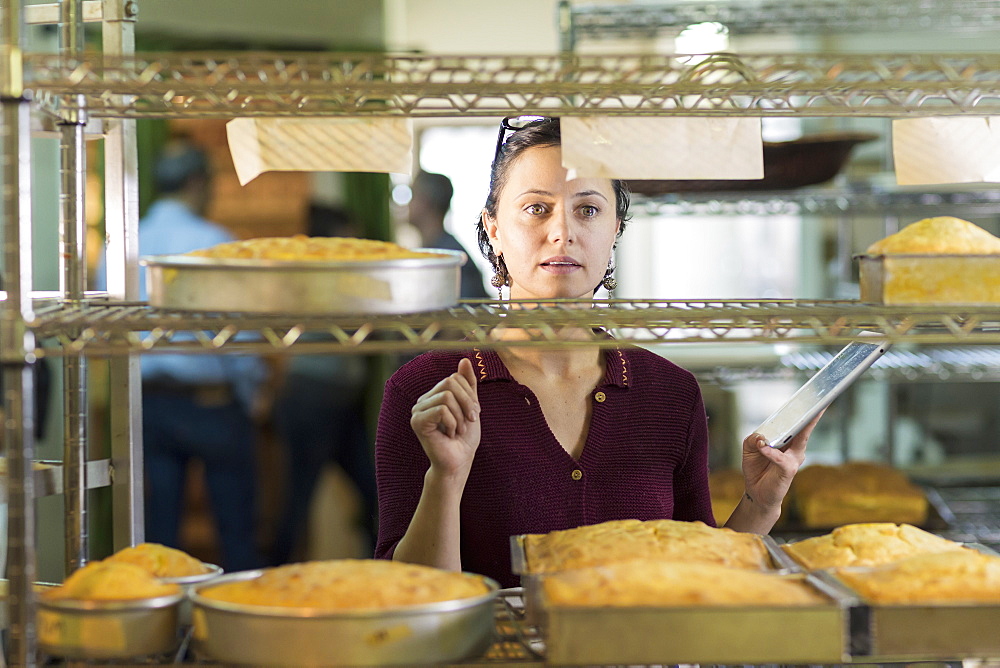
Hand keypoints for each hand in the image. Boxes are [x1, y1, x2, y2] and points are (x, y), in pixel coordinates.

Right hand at [410, 357, 481, 479]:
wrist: (459, 461)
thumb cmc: (465, 437)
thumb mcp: (471, 406)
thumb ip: (468, 383)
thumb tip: (464, 359)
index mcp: (434, 395)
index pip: (455, 377)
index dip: (470, 394)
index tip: (473, 414)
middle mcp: (423, 400)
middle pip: (451, 382)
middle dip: (467, 403)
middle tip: (469, 421)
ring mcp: (417, 410)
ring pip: (447, 396)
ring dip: (460, 416)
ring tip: (458, 430)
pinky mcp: (417, 421)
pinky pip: (441, 409)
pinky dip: (452, 423)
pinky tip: (449, 435)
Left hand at [741, 410, 823, 513]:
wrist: (756, 493)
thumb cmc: (756, 468)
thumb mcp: (749, 449)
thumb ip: (753, 438)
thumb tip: (761, 436)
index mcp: (788, 440)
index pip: (798, 422)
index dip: (805, 409)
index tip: (812, 395)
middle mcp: (795, 448)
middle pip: (806, 427)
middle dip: (814, 414)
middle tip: (821, 401)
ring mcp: (794, 458)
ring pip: (800, 438)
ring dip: (801, 427)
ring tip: (805, 415)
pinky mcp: (788, 470)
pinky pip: (780, 457)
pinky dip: (770, 452)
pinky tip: (763, 447)